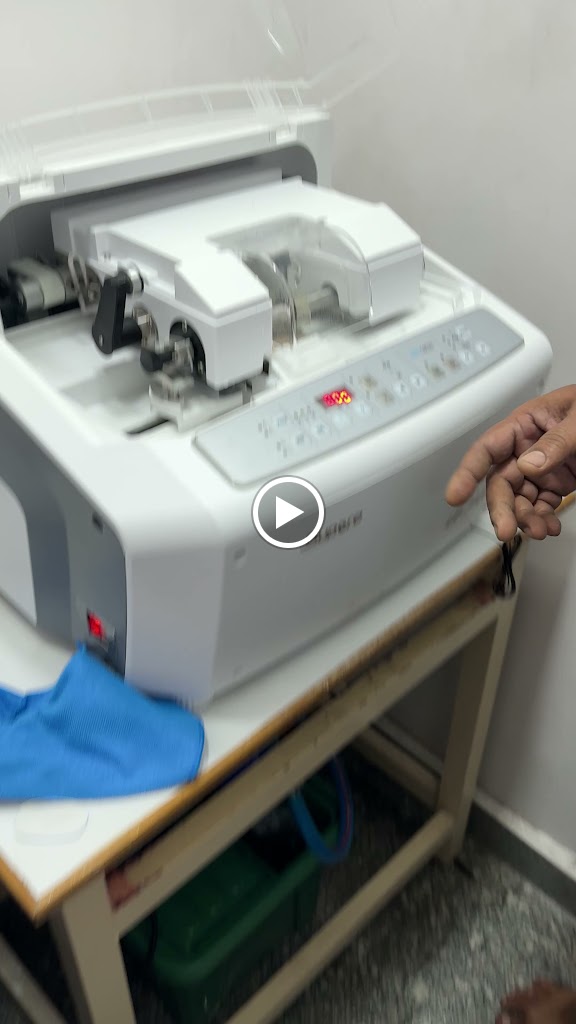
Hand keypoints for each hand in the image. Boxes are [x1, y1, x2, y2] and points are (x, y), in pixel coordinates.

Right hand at [445, 385, 575, 541]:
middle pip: (502, 481)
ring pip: (520, 499)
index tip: (455, 495)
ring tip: (540, 530)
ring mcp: (543, 466)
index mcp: (527, 422)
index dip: (468, 471)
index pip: (488, 447)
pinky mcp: (558, 482)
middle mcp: (529, 446)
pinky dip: (542, 518)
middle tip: (506, 529)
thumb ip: (556, 441)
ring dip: (525, 518)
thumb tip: (528, 464)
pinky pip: (541, 504)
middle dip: (502, 508)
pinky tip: (550, 526)